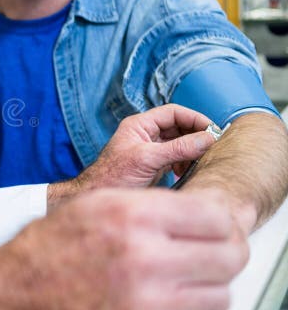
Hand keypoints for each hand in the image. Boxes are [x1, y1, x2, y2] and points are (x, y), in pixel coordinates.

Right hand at [0, 188, 248, 309]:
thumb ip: (154, 204)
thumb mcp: (99, 204)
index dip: (221, 222)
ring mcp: (149, 302)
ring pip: (221, 296)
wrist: (18, 294)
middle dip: (225, 253)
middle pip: (229, 256)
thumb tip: (208, 212)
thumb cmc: (52, 247)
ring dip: (208, 290)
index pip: (215, 217)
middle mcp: (144, 257)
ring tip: (181, 284)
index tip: (214, 229)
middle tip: (209, 255)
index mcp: (131, 216)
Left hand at [51, 105, 216, 205]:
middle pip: (179, 127)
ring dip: (192, 150)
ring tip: (199, 161)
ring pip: (179, 143)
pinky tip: (185, 171)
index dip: (194, 118)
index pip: (173, 112)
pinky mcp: (153, 165)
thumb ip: (177, 148)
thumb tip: (207, 138)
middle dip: (196, 136)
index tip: (212, 130)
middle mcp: (145, 135)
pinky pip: (176, 158)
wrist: (97, 197)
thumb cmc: (112, 177)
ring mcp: (150, 150)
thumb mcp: (147, 159)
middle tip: (212, 147)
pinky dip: (185, 162)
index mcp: (139, 125)